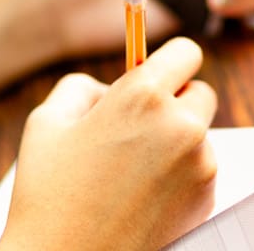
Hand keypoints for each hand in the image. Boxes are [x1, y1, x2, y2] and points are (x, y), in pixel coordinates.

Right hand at [0, 38, 216, 249]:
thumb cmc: (49, 195)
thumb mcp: (46, 121)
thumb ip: (83, 87)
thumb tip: (110, 87)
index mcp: (143, 97)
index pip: (185, 52)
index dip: (167, 62)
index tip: (154, 75)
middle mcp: (181, 127)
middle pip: (200, 92)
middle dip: (175, 102)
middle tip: (138, 125)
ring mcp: (201, 166)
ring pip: (199, 135)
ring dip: (175, 142)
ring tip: (128, 172)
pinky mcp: (207, 201)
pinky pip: (200, 171)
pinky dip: (179, 176)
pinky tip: (141, 196)